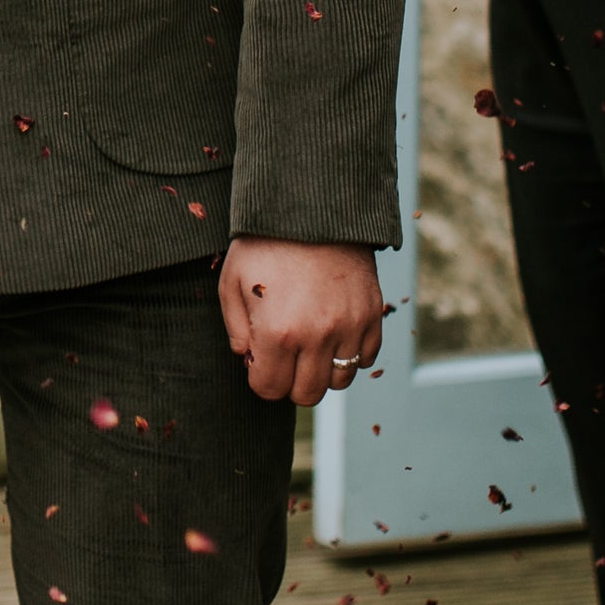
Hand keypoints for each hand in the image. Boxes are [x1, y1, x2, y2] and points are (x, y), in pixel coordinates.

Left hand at [218, 237, 386, 403]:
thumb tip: (249, 360)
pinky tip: (334, 334)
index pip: (270, 389)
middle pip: (307, 394)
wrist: (312, 210)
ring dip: (322, 371)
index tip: (261, 361)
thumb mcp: (232, 282)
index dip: (261, 379)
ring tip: (310, 345)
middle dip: (291, 381)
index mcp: (277, 333)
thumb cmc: (264, 245)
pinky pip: (366, 359)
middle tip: (285, 356)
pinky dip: (351, 355)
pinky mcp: (371, 316)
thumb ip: (235, 329)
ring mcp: (349, 327)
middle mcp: (317, 337)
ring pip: (339, 381)